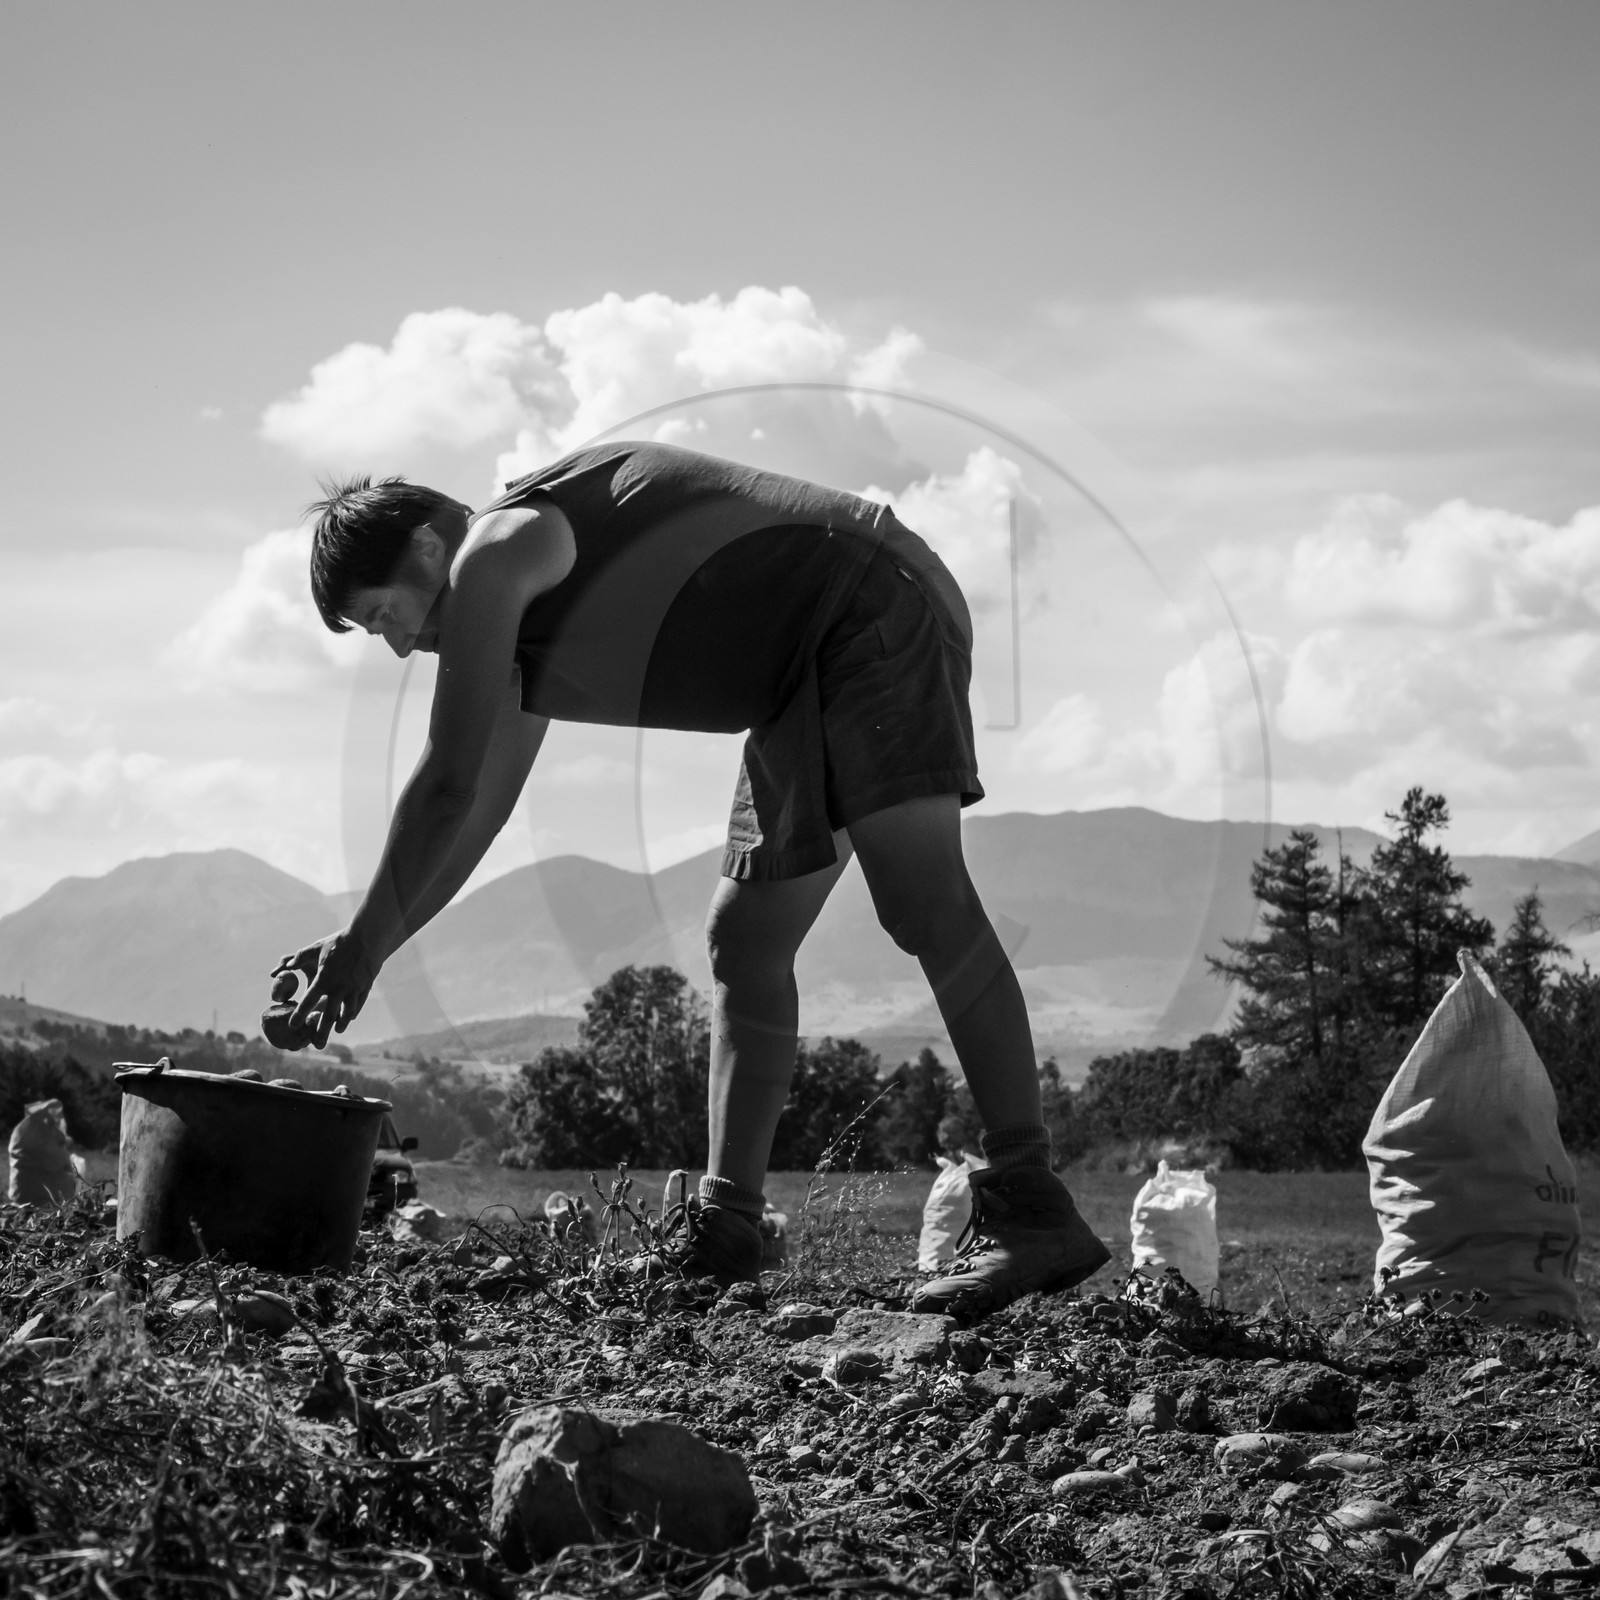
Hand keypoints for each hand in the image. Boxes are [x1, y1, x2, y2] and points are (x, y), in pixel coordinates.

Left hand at [273, 929, 379, 1049]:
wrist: (367, 938)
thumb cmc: (339, 942)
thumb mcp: (316, 948)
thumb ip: (298, 958)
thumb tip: (284, 967)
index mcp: (324, 979)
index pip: (308, 1001)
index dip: (299, 1015)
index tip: (292, 1025)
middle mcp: (338, 988)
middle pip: (329, 1016)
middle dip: (321, 1032)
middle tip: (316, 1045)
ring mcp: (353, 989)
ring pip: (346, 1014)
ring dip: (340, 1025)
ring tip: (336, 1033)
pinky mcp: (364, 987)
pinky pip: (357, 1005)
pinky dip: (352, 1014)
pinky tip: (348, 1019)